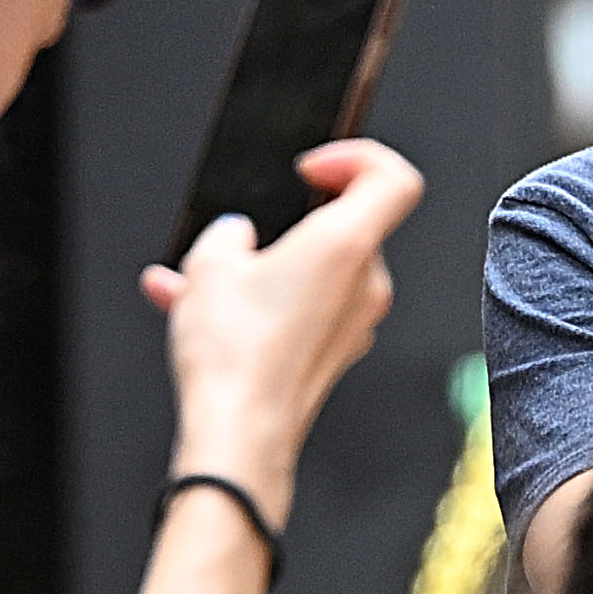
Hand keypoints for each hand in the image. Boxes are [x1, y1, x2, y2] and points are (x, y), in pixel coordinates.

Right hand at [144, 139, 421, 513]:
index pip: (394, 179)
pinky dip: (260, 303)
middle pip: (345, 228)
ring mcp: (355, 324)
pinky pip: (301, 311)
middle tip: (242, 234)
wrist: (239, 436)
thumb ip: (228, 233)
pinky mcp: (335, 355)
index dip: (356, 157)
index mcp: (346, 246)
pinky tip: (200, 310)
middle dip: (287, 224)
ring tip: (198, 279)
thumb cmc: (235, 355)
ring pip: (313, 274)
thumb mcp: (210, 265)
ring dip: (261, 268)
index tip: (312, 168)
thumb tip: (235, 237)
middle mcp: (365, 285)